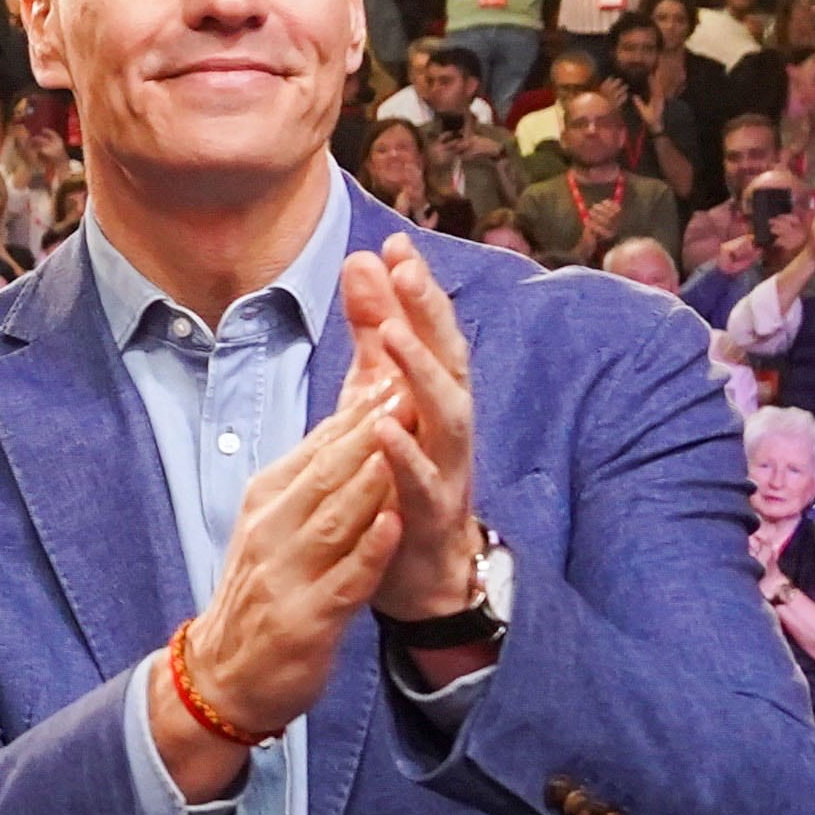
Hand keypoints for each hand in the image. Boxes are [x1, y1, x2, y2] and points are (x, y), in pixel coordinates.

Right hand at [167, 401, 402, 776]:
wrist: (223, 676)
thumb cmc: (262, 594)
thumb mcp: (275, 523)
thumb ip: (313, 479)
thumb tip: (355, 421)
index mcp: (267, 500)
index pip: (320, 445)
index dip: (362, 408)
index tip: (402, 368)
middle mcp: (272, 529)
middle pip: (329, 470)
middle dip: (372, 427)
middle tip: (413, 384)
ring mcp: (286, 575)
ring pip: (336, 517)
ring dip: (374, 476)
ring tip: (406, 440)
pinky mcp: (306, 620)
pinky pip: (343, 578)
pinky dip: (369, 550)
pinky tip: (394, 522)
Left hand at [336, 239, 478, 625]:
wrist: (423, 571)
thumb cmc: (404, 477)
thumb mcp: (383, 397)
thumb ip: (375, 338)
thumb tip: (364, 262)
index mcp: (435, 397)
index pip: (431, 333)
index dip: (417, 289)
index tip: (395, 243)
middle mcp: (450, 427)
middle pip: (449, 360)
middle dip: (429, 313)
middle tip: (405, 269)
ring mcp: (447, 470)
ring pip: (445, 414)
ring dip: (421, 372)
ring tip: (392, 334)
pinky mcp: (430, 515)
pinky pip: (423, 482)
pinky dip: (405, 454)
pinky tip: (383, 427)